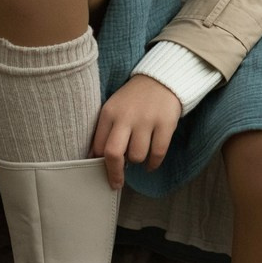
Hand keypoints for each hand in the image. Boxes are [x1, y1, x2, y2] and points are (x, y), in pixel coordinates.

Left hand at [91, 74, 181, 190]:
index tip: (103, 172)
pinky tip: (151, 164)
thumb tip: (96, 158)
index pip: (99, 146)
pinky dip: (153, 164)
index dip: (100, 163)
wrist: (161, 79)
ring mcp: (146, 120)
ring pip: (137, 156)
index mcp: (109, 113)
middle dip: (115, 173)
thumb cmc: (134, 99)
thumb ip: (105, 131)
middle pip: (114, 154)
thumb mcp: (114, 109)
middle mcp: (126, 117)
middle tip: (117, 183)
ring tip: (139, 158)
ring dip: (137, 162)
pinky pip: (158, 153)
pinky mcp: (165, 124)